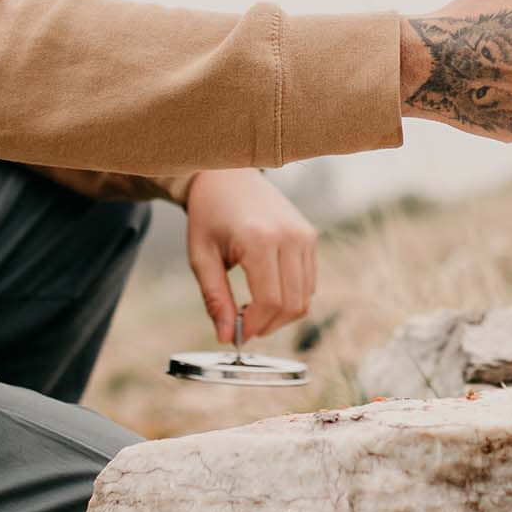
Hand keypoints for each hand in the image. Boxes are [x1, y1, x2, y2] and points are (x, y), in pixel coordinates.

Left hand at [185, 169, 318, 344]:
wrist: (228, 175)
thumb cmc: (209, 214)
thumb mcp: (201, 257)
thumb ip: (215, 298)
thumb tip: (226, 337)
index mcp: (260, 239)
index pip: (269, 300)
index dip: (254, 326)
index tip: (236, 334)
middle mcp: (290, 236)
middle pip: (292, 304)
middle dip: (268, 325)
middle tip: (243, 326)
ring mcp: (305, 235)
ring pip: (305, 297)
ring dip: (281, 315)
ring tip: (253, 310)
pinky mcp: (310, 236)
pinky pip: (309, 282)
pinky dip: (291, 297)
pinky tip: (266, 293)